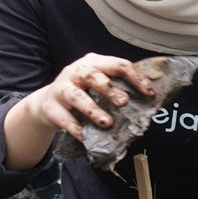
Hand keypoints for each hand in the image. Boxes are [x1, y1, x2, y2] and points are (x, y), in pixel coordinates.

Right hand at [23, 53, 154, 141]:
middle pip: (93, 76)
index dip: (135, 78)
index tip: (149, 93)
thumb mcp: (98, 84)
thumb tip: (150, 99)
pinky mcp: (50, 106)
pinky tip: (85, 136)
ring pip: (76, 96)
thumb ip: (118, 87)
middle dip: (110, 89)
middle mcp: (76, 72)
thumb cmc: (82, 93)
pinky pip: (63, 118)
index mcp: (93, 62)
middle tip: (124, 102)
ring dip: (92, 109)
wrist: (47, 104)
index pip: (118, 65)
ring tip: (107, 123)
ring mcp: (61, 88)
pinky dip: (75, 128)